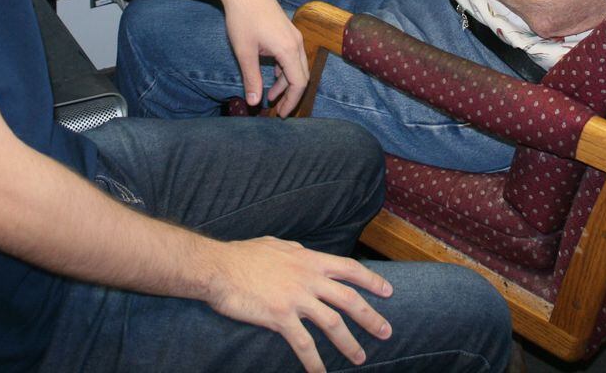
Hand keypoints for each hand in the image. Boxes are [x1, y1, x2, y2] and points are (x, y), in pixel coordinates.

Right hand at [204, 237, 393, 372]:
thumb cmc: (243, 255)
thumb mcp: (277, 245)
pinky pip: (303, 344)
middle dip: (371, 317)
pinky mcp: (280, 317)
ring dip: (349, 343)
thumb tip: (305, 253)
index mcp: (309, 260)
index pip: (349, 269)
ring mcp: (296, 298)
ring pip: (332, 323)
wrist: (218, 267)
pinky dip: (314, 362)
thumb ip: (297, 252)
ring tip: (360, 358)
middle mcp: (308, 278)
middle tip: (386, 332)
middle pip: (349, 299)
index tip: (388, 291)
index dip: (371, 281)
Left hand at [218, 0, 307, 115]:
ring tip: (270, 96)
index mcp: (289, 49)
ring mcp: (294, 35)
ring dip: (286, 82)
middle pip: (302, 76)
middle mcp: (297, 43)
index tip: (281, 115)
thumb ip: (251, 78)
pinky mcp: (288, 30)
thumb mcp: (244, 52)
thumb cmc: (243, 18)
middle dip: (291, 95)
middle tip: (278, 110)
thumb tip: (254, 102)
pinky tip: (272, 75)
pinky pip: (293, 56)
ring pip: (297, 66)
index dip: (292, 102)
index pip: (299, 83)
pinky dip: (285, 69)